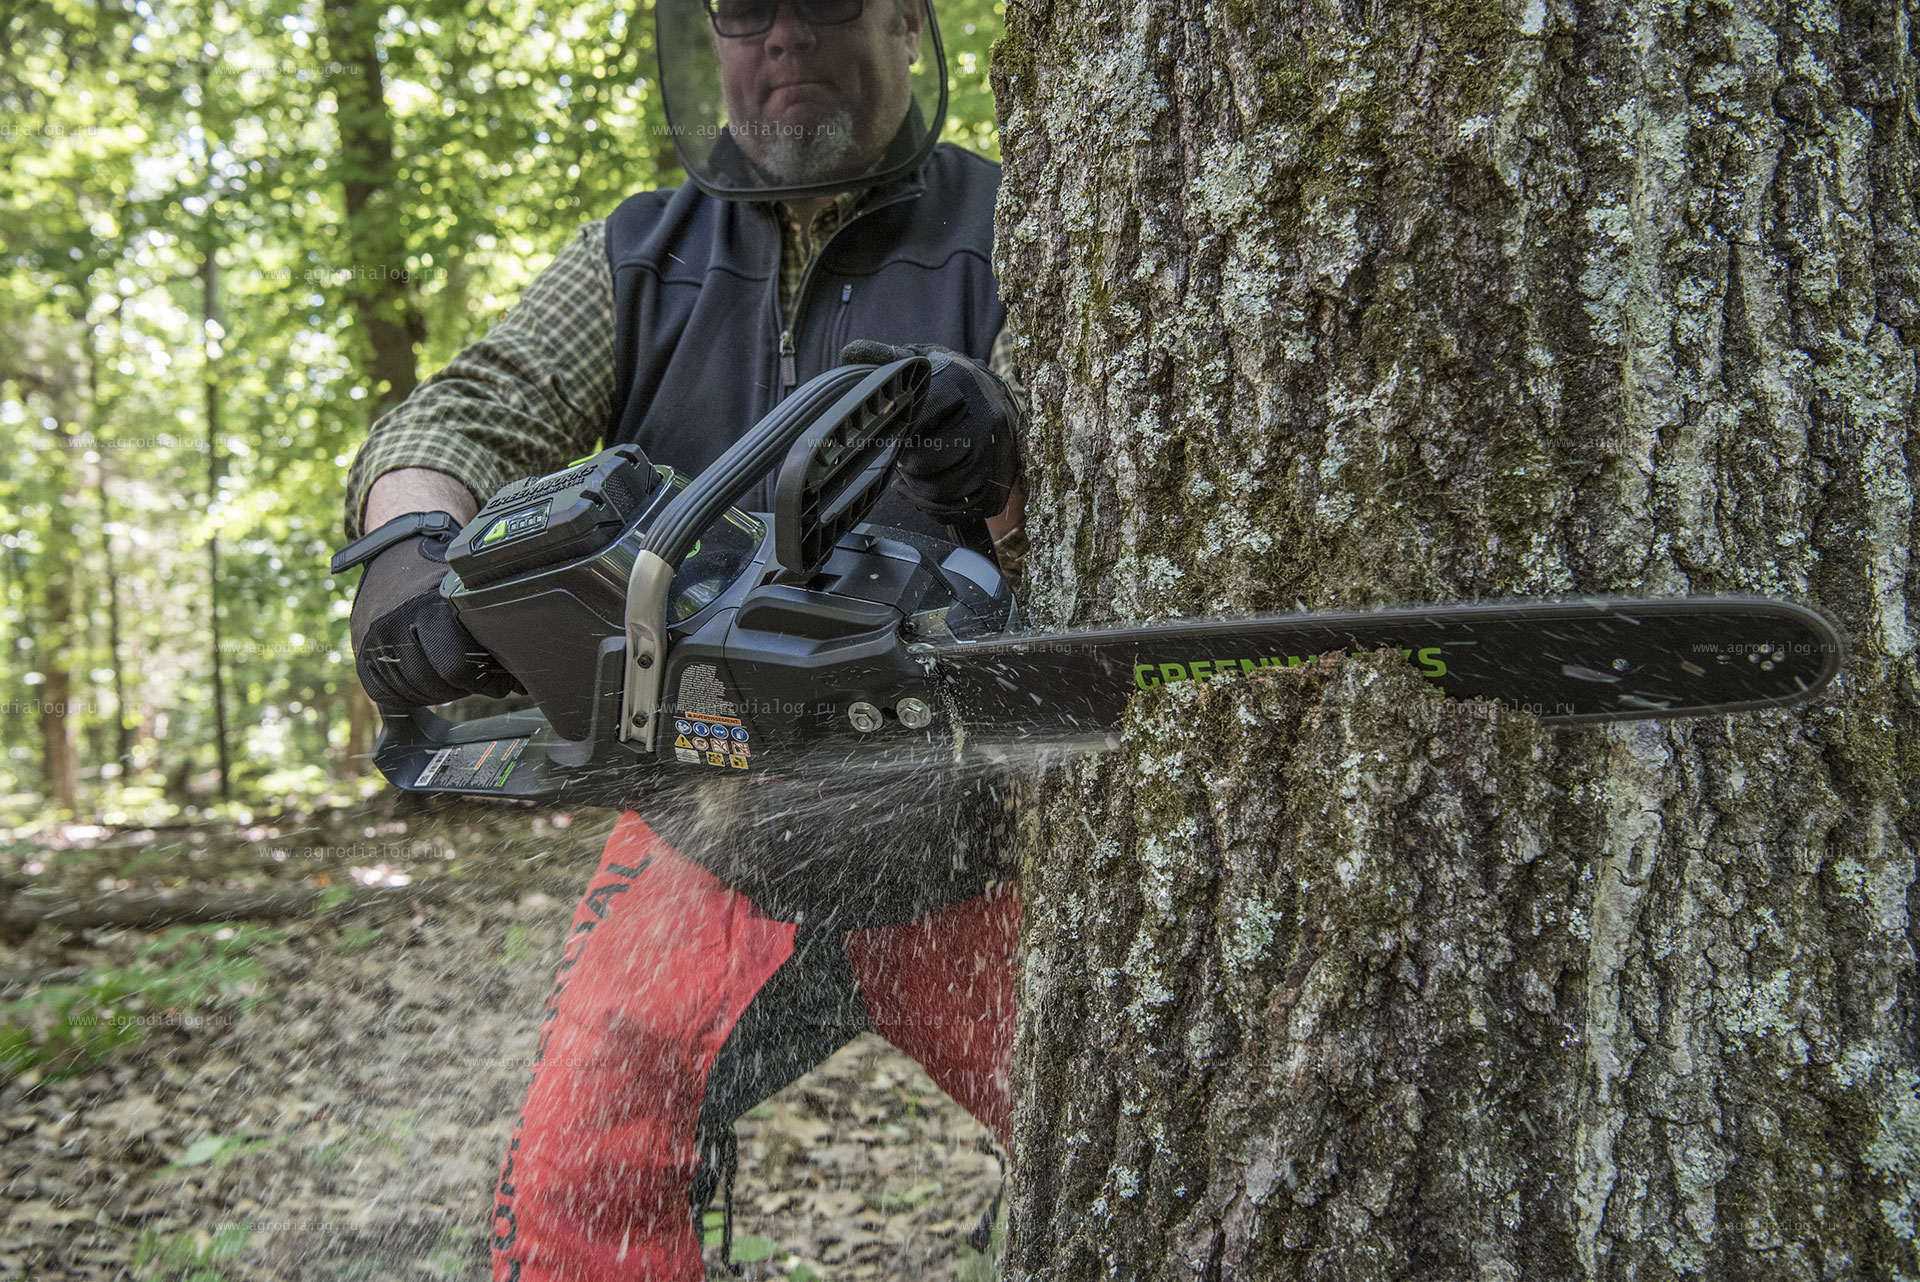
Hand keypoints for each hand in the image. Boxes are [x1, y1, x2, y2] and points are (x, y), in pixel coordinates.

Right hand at [346, 516, 519, 706]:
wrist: (397, 552)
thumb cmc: (442, 576)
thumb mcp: (471, 592)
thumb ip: (493, 628)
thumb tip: (523, 675)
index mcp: (431, 606)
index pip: (456, 667)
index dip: (484, 681)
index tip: (498, 681)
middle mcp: (397, 622)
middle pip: (435, 685)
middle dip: (462, 688)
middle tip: (473, 677)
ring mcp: (374, 637)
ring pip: (413, 693)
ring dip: (437, 692)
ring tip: (449, 673)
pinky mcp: (360, 650)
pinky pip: (385, 693)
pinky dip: (409, 693)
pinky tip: (424, 677)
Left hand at [839, 340, 1020, 519]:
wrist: (998, 399)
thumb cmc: (951, 382)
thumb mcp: (924, 360)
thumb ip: (887, 357)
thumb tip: (851, 353)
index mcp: (961, 384)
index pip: (919, 416)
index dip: (896, 432)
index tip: (887, 434)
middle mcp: (986, 420)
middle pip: (927, 462)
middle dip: (906, 463)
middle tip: (903, 454)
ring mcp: (996, 456)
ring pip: (940, 492)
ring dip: (918, 487)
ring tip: (915, 470)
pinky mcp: (998, 485)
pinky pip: (956, 511)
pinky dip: (934, 507)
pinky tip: (927, 488)